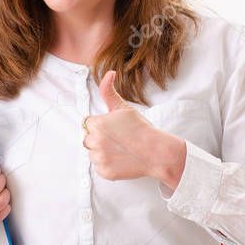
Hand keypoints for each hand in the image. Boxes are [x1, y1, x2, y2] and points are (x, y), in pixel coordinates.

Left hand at [84, 70, 186, 186]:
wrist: (156, 152)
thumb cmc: (141, 129)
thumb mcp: (123, 108)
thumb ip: (109, 91)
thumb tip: (109, 73)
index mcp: (97, 124)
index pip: (89, 123)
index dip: (103, 125)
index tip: (115, 129)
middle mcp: (95, 141)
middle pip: (88, 138)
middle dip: (100, 138)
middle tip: (119, 139)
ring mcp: (99, 158)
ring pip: (93, 153)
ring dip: (103, 151)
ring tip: (121, 149)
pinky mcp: (104, 172)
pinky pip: (99, 166)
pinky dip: (108, 164)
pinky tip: (121, 159)